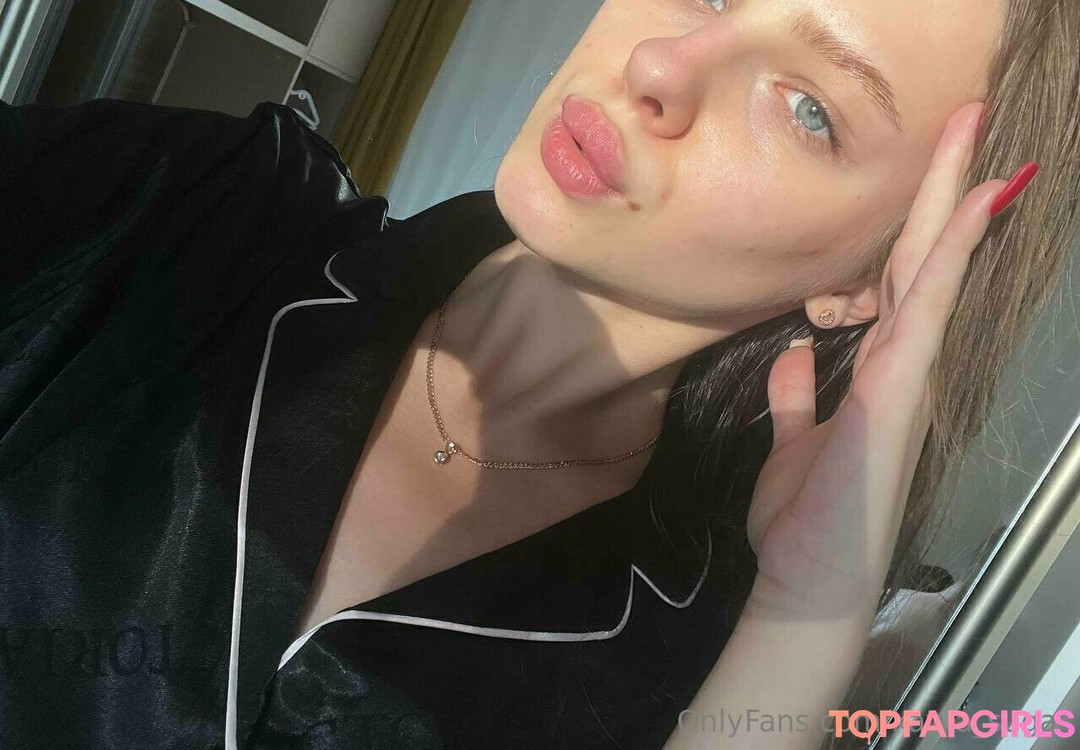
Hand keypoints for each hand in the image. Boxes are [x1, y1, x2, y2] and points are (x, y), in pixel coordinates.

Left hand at [744, 102, 1021, 618]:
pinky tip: (967, 209)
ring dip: (953, 203)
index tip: (942, 168)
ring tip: (975, 141)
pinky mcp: (900, 390)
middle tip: (968, 119)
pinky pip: (928, 308)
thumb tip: (795, 355)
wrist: (809, 582)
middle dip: (945, 190)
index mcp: (879, 372)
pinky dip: (948, 255)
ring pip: (934, 272)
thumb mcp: (790, 442)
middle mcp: (902, 366)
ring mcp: (908, 376)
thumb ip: (795, 398)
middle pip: (925, 260)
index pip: (903, 283)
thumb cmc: (805, 520)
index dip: (923, 224)